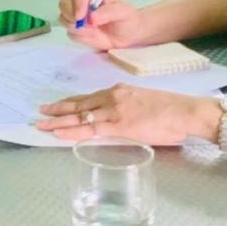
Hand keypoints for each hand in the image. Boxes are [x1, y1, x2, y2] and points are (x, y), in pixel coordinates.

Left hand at [36, 84, 220, 145]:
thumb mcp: (144, 104)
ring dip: (58, 122)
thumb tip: (119, 120)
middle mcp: (113, 97)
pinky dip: (72, 131)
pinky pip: (89, 129)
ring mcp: (114, 111)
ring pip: (79, 117)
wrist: (186, 112)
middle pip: (79, 105)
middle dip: (58, 110)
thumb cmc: (172, 111)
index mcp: (119, 91)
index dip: (70, 103)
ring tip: (41, 125)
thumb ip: (127, 110)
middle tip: (40, 112)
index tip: (57, 106)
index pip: (88, 98)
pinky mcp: (119, 125)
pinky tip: (59, 133)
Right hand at [58, 0, 146, 49]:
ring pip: (63, 19)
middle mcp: (82, 2)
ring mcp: (78, 17)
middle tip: (81, 24)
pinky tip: (92, 36)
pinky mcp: (77, 30)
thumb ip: (108, 12)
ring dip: (75, 27)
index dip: (78, 3)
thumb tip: (91, 18)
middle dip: (70, 15)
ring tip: (92, 31)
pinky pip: (70, 33)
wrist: (129, 35)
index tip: (81, 16)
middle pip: (64, 4)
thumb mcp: (123, 12)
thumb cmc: (127, 19)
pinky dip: (80, 37)